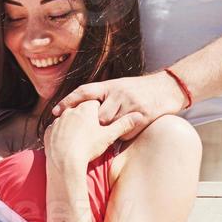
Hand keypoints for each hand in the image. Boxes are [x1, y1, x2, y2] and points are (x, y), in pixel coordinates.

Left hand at [44, 99, 145, 177]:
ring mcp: (58, 120)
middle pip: (81, 110)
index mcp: (86, 108)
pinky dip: (62, 135)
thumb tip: (139, 116)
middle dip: (87, 118)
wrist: (64, 162)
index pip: (96, 104)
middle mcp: (71, 111)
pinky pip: (57, 130)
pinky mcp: (49, 131)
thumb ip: (124, 124)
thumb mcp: (109, 136)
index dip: (100, 112)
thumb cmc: (88, 147)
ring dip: (73, 126)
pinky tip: (67, 144)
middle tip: (92, 132)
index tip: (103, 122)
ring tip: (80, 140)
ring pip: (68, 119)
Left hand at [51, 73, 186, 137]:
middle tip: (87, 135)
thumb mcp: (119, 87)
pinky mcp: (144, 115)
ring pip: (112, 126)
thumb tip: (80, 110)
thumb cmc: (140, 89)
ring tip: (111, 134)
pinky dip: (125, 135)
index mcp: (110, 85)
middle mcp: (119, 93)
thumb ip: (103, 97)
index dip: (68, 101)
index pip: (84, 92)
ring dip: (110, 133)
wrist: (168, 87)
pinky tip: (128, 132)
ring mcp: (131, 104)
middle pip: (98, 116)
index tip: (54, 112)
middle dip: (94, 126)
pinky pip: (127, 133)